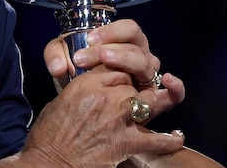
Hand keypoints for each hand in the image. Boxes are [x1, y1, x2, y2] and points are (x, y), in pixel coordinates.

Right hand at [19, 66, 183, 166]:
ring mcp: (118, 119)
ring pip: (145, 102)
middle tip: (121, 103)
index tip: (113, 84)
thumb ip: (80, 91)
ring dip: (145, 107)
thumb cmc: (49, 134)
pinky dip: (170, 140)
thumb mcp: (59, 101)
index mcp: (84, 84)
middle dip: (128, 92)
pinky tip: (177, 137)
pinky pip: (158, 139)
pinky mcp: (127, 143)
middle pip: (130, 84)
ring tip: (143, 113)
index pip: (113, 69)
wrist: (50, 160)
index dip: (115, 76)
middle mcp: (104, 97)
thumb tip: (92, 90)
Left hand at [44, 19, 184, 119]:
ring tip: (106, 62)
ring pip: (147, 64)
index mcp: (122, 42)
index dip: (111, 32)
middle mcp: (139, 57)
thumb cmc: (76, 75)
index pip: (128, 28)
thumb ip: (55, 56)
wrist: (79, 108)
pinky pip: (175, 95)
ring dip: (126, 61)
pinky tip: (168, 80)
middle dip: (111, 49)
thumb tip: (58, 67)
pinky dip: (176, 88)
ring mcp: (147, 78)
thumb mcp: (61, 60)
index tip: (89, 40)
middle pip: (136, 46)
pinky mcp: (154, 100)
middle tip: (86, 57)